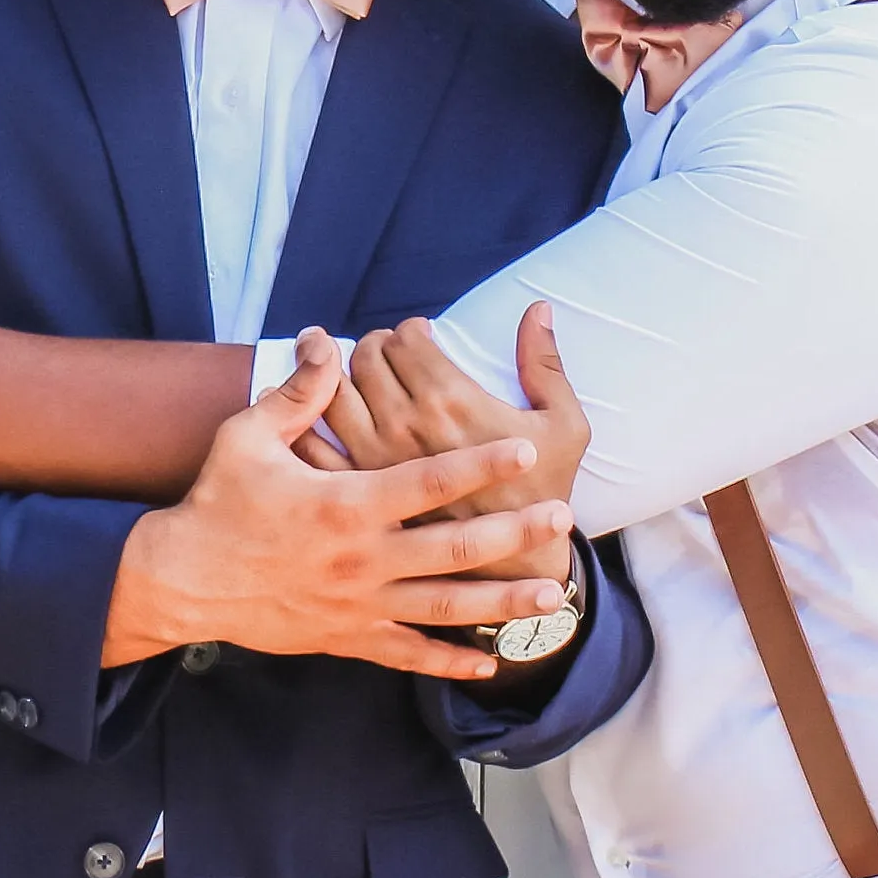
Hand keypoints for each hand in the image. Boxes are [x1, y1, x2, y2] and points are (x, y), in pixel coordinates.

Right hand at [103, 332, 581, 681]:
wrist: (182, 581)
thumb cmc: (218, 503)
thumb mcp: (247, 437)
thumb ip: (297, 393)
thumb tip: (327, 340)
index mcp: (344, 505)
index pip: (427, 481)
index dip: (481, 463)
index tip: (523, 448)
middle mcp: (360, 559)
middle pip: (453, 549)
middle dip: (512, 535)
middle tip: (561, 519)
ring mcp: (357, 605)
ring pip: (443, 607)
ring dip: (500, 600)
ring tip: (550, 592)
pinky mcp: (346, 638)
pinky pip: (408, 655)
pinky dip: (450, 660)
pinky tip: (489, 659)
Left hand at [303, 303, 588, 584]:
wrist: (514, 570)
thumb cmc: (542, 493)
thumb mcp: (564, 426)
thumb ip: (546, 362)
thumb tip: (538, 308)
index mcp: (449, 402)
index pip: (405, 340)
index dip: (411, 331)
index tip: (422, 340)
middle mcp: (402, 426)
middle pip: (366, 358)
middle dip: (378, 347)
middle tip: (392, 356)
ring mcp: (372, 460)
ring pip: (334, 393)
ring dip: (343, 376)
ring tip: (363, 381)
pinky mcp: (352, 493)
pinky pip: (314, 441)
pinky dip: (314, 421)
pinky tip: (328, 418)